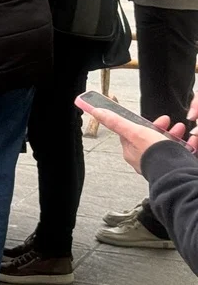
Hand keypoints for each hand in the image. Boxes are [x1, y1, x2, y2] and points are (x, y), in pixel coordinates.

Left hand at [76, 99, 197, 173]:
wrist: (174, 173)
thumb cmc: (153, 153)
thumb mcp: (134, 131)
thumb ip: (116, 122)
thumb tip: (96, 112)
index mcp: (132, 152)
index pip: (134, 134)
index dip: (145, 124)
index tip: (159, 119)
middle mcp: (143, 160)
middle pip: (151, 140)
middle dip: (162, 129)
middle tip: (173, 123)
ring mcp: (158, 165)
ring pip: (166, 147)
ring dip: (174, 135)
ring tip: (182, 129)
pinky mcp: (172, 168)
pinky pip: (178, 155)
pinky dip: (186, 146)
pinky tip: (192, 141)